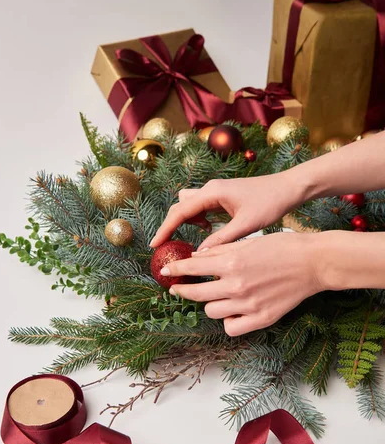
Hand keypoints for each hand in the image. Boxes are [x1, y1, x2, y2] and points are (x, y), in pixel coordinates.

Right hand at [150, 173, 305, 249]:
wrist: (289, 188)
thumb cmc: (271, 203)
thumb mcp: (246, 226)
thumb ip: (221, 239)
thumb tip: (199, 255)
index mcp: (212, 192)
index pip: (180, 212)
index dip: (165, 229)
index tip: (155, 245)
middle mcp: (211, 189)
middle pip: (180, 206)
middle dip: (173, 225)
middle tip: (169, 245)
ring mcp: (216, 192)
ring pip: (190, 206)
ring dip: (189, 221)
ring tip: (198, 238)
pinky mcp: (223, 197)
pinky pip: (202, 208)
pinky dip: (200, 220)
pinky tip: (211, 231)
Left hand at [159, 232, 323, 335]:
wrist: (313, 263)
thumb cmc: (282, 247)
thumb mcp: (248, 242)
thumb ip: (220, 251)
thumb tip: (196, 257)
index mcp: (231, 264)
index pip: (191, 268)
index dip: (175, 269)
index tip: (165, 271)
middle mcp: (236, 286)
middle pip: (195, 294)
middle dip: (183, 290)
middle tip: (179, 288)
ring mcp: (248, 305)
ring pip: (211, 312)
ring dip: (211, 304)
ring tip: (219, 296)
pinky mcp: (261, 319)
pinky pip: (230, 328)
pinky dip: (229, 321)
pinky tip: (234, 311)